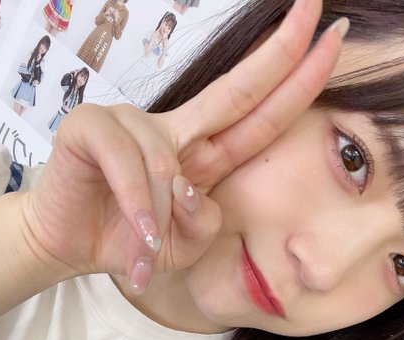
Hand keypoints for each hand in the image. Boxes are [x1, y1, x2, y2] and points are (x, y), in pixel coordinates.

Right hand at [21, 0, 345, 291]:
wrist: (71, 246)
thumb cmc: (132, 241)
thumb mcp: (183, 246)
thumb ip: (204, 223)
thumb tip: (191, 189)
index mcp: (204, 153)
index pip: (257, 113)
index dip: (295, 80)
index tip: (331, 39)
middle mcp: (175, 129)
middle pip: (235, 89)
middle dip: (279, 51)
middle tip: (317, 9)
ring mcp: (132, 122)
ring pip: (167, 164)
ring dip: (161, 219)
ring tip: (149, 250)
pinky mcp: (91, 126)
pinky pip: (126, 162)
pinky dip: (136, 204)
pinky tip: (140, 232)